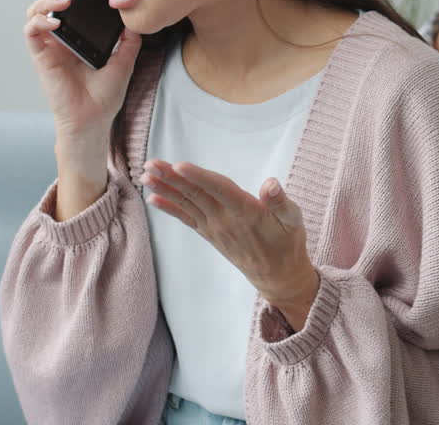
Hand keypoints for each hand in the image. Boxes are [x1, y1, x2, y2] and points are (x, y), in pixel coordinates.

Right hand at [23, 0, 142, 141]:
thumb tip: (135, 22)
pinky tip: (56, 21)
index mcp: (78, 36)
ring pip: (36, 12)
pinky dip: (40, 22)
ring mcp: (49, 46)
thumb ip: (128, 41)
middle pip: (51, 1)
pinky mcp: (41, 57)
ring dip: (46, 0)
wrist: (94, 120)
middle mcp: (61, 38)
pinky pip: (32, 33)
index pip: (71, 4)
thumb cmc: (104, 96)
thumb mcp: (124, 62)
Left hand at [140, 160, 319, 330]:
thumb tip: (271, 184)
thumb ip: (281, 202)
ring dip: (165, 189)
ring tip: (145, 176)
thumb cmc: (287, 242)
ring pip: (187, 204)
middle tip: (151, 163)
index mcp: (246, 212)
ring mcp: (215, 228)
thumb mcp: (293, 220)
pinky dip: (169, 208)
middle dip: (172, 178)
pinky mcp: (210, 234)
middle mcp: (225, 220)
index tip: (179, 166)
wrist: (277, 276)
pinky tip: (153, 198)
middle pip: (196, 194)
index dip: (199, 177)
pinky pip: (187, 219)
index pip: (219, 190)